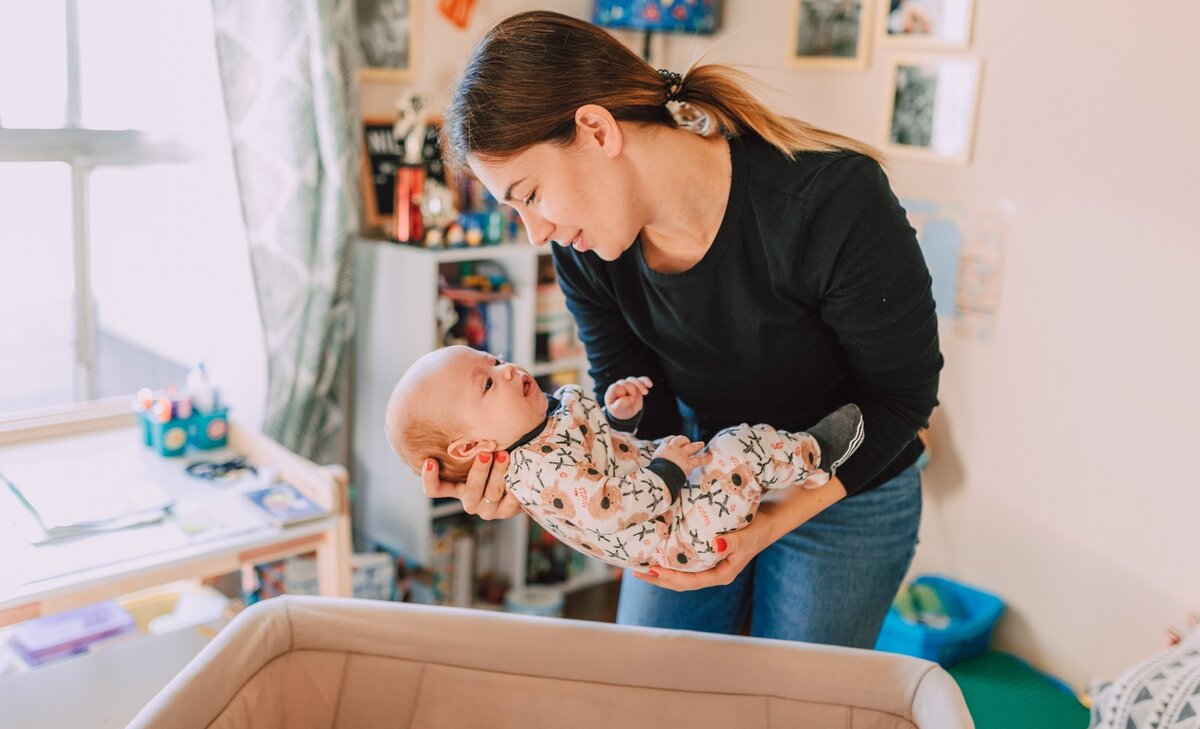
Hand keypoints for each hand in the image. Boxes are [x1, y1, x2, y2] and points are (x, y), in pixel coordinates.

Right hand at [421, 451, 521, 519]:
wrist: (517, 480)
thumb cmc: (492, 459)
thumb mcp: (478, 453)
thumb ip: (469, 444)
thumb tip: (464, 413)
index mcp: (455, 488)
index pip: (435, 490)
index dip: (430, 479)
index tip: (430, 460)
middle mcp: (469, 500)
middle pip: (470, 489)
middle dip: (479, 471)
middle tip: (486, 453)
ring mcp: (486, 509)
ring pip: (492, 493)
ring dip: (499, 473)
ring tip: (505, 454)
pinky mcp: (505, 512)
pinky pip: (510, 503)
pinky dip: (514, 489)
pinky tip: (518, 475)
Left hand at [604, 376, 652, 420]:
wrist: (626, 412)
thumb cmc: (619, 411)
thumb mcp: (616, 411)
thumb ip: (619, 405)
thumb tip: (629, 398)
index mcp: (612, 391)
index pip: (617, 388)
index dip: (623, 394)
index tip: (627, 402)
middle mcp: (619, 385)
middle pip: (626, 384)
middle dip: (632, 392)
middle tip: (633, 401)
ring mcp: (628, 384)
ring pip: (633, 380)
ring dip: (640, 385)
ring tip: (645, 393)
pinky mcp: (637, 385)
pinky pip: (641, 380)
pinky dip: (645, 381)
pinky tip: (650, 385)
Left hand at [634, 500, 781, 590]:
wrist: (770, 519)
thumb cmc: (760, 528)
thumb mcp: (749, 535)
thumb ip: (734, 542)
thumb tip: (717, 546)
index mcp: (722, 574)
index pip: (691, 582)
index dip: (670, 578)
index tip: (652, 571)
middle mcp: (713, 572)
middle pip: (681, 582)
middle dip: (658, 578)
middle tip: (636, 571)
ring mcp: (710, 564)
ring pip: (680, 572)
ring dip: (660, 570)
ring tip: (639, 565)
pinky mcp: (706, 553)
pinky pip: (684, 560)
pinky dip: (668, 558)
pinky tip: (656, 551)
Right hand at [652, 435, 708, 475]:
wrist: (660, 476)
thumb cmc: (654, 473)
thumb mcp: (653, 465)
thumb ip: (657, 464)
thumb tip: (650, 474)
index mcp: (662, 449)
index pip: (668, 440)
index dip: (672, 439)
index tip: (675, 440)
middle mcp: (673, 449)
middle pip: (680, 440)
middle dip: (685, 440)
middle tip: (688, 442)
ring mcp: (682, 455)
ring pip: (691, 447)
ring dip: (697, 445)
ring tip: (701, 444)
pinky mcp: (688, 463)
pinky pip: (699, 460)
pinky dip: (706, 458)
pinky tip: (710, 456)